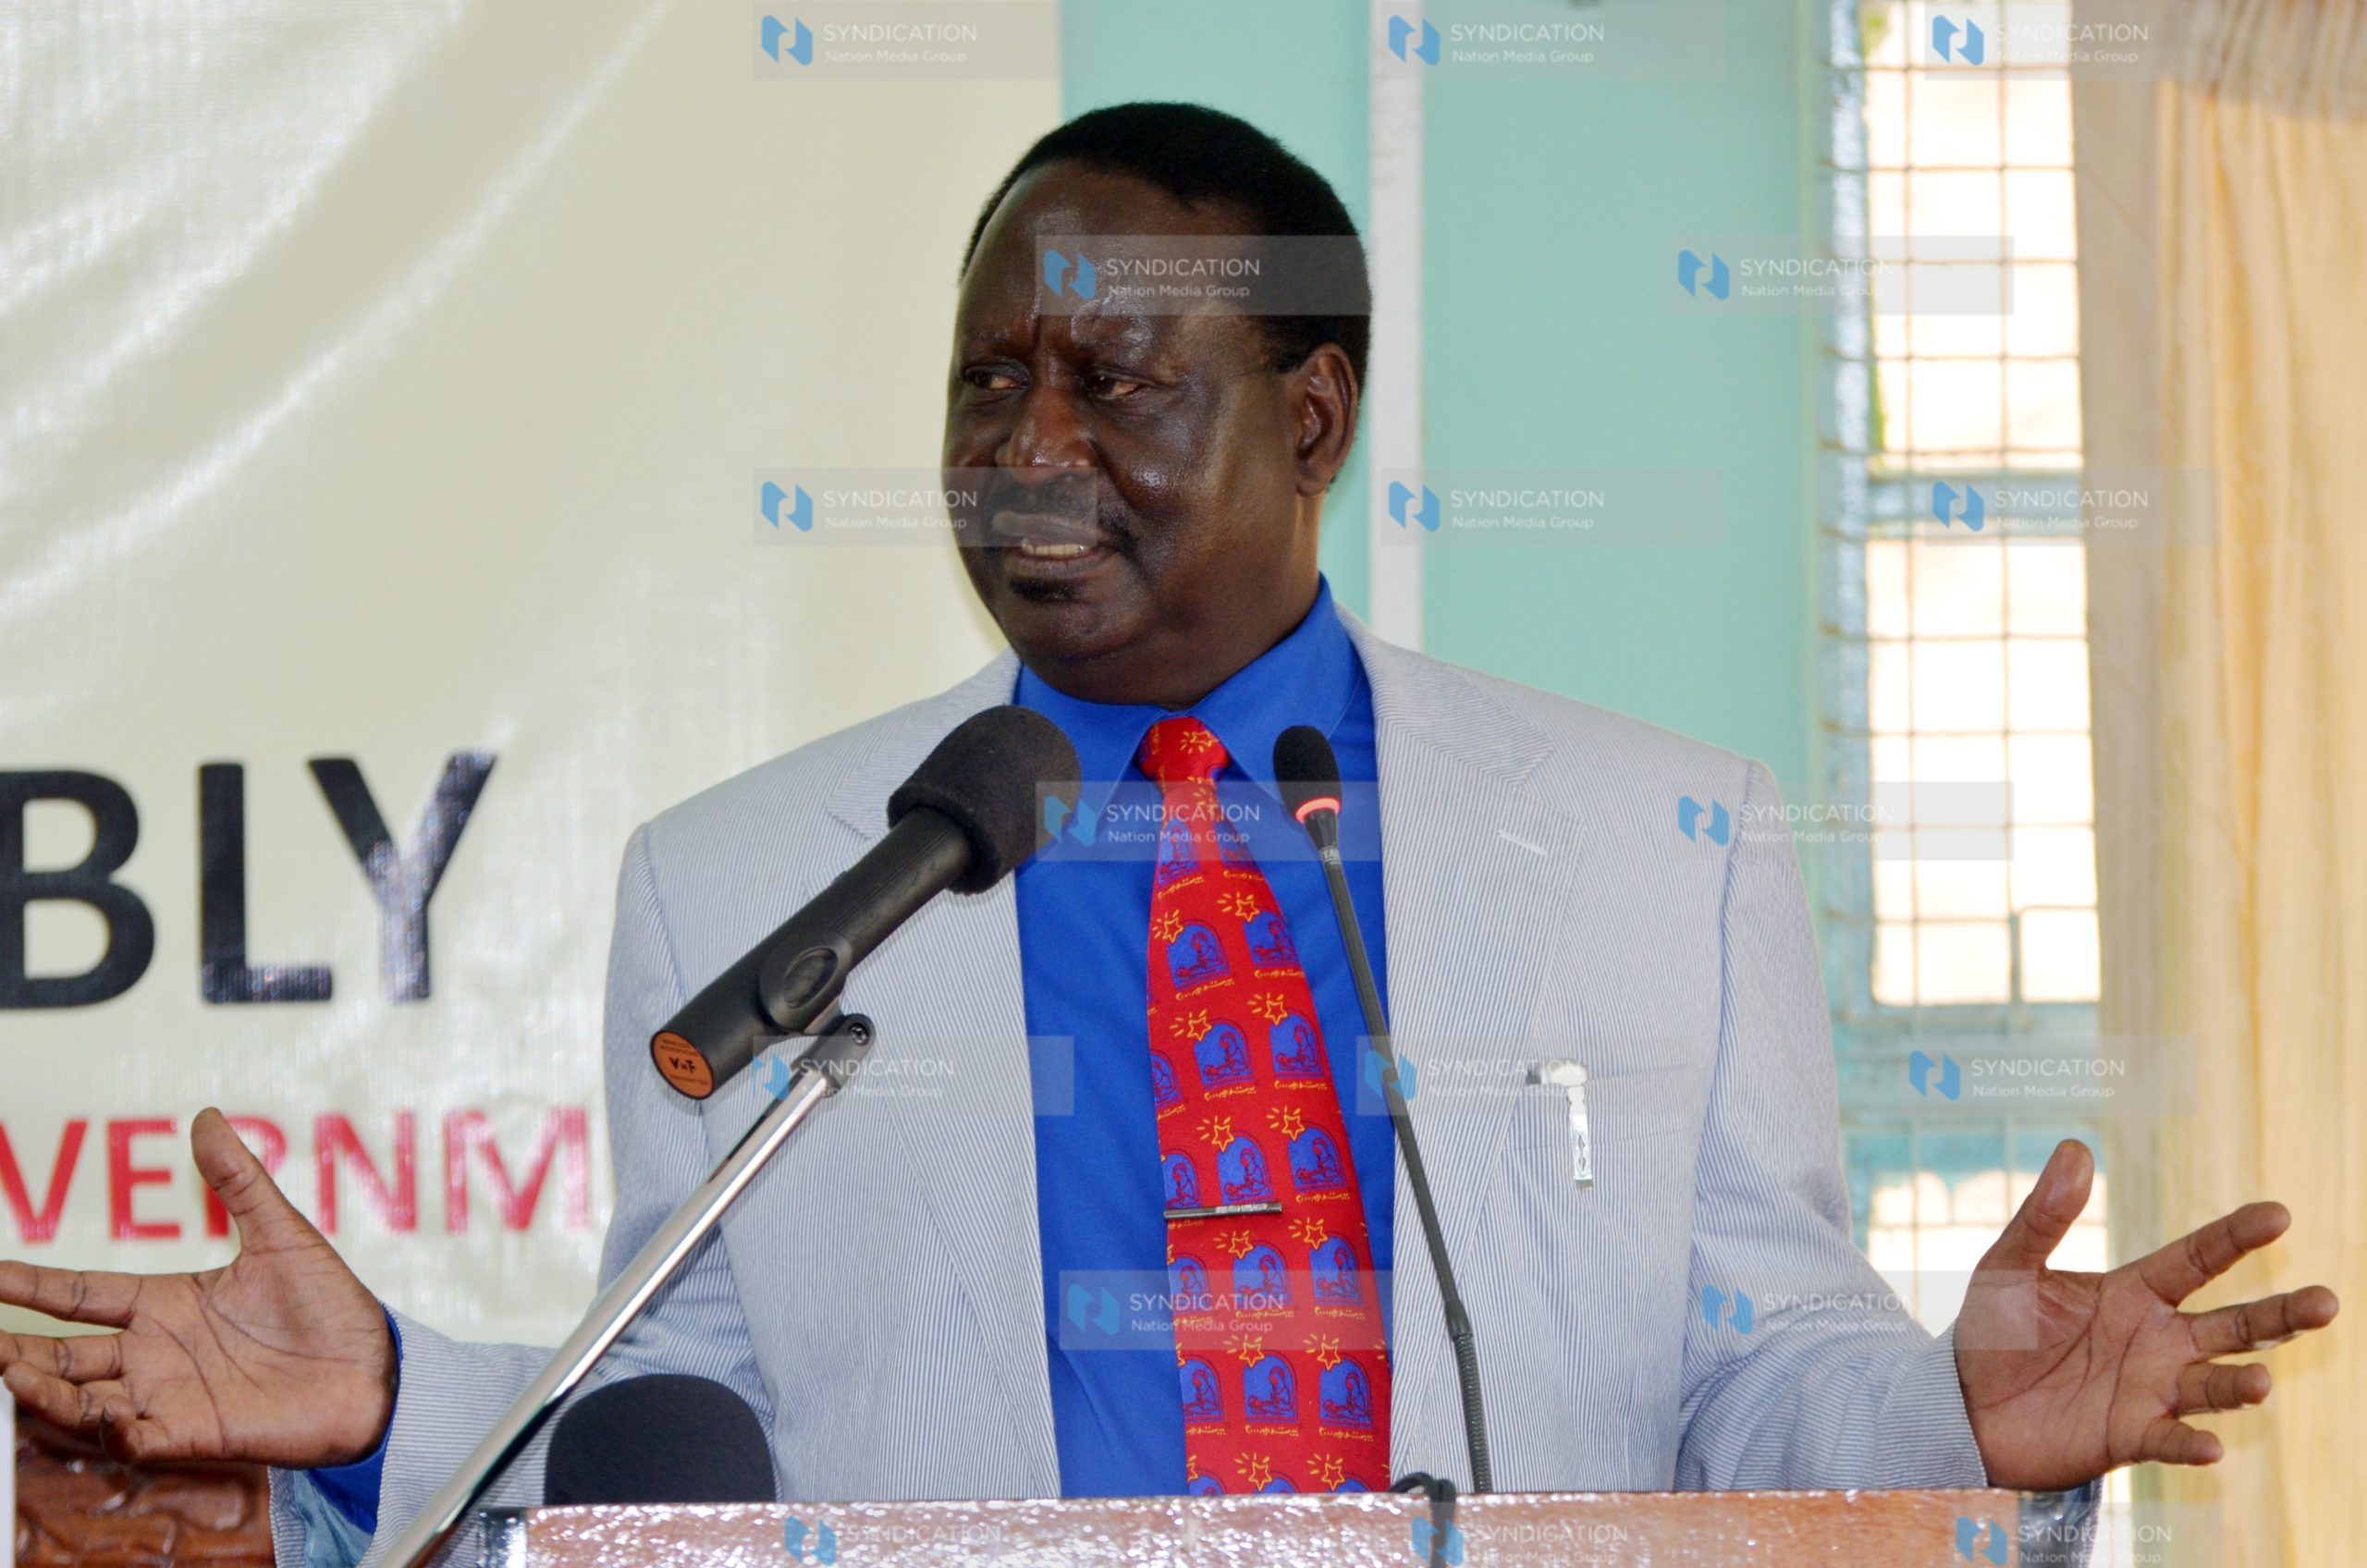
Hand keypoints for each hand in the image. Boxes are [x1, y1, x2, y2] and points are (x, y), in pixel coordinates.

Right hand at [0, 1107, 395, 1468]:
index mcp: (167, 1302)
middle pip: (65, 1352)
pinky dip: (109, 1431)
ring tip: (7, 1369)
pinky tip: (96, 1413)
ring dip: (42, 1390)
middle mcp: (156, 1351)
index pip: (80, 1293)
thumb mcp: (281, 1233)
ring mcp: (170, 1396)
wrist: (375, 1369)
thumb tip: (206, 1117)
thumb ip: (238, 1180)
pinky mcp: (195, 1434)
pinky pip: (134, 1440)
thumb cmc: (330, 1304)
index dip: (29, 1284)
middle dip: (16, 1348)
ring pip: (82, 1399)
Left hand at [1956, 1139, 2338, 1488]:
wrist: (1965, 1402)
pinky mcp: (2130, 1436)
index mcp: (2136, 1291)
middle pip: (2234, 1325)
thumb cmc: (1995, 1330)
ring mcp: (2151, 1390)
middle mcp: (2158, 1340)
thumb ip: (2045, 1215)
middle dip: (2281, 1315)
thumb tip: (2076, 1148)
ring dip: (2241, 1384)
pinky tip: (2210, 1449)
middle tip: (2326, 1302)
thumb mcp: (2011, 1265)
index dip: (2237, 1236)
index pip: (2198, 1258)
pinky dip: (2191, 1444)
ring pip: (2214, 1384)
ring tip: (2261, 1380)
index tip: (2280, 1213)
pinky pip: (2169, 1440)